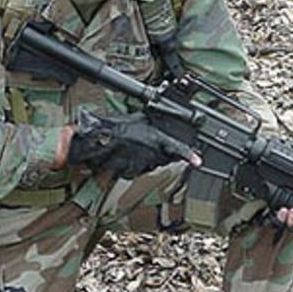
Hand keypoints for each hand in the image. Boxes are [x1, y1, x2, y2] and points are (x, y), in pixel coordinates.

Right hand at [68, 110, 200, 178]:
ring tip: (127, 148)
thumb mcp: (138, 118)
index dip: (189, 155)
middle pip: (161, 159)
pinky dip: (128, 167)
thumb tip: (161, 119)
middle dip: (156, 154)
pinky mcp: (130, 173)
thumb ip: (153, 122)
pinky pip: (134, 172)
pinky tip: (120, 157)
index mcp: (155, 138)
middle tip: (141, 145)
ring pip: (147, 167)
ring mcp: (141, 164)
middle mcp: (151, 153)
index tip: (198, 161)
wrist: (94, 139)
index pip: (177, 147)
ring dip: (140, 161)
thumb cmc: (113, 126)